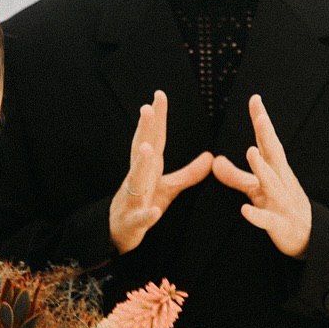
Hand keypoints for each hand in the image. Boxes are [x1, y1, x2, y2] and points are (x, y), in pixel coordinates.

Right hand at [109, 90, 214, 253]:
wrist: (117, 233)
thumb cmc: (142, 205)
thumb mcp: (168, 187)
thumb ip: (189, 173)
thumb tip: (210, 157)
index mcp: (148, 168)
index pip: (154, 139)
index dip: (157, 118)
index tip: (159, 95)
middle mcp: (138, 178)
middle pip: (141, 150)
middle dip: (144, 130)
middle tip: (147, 109)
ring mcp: (133, 199)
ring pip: (136, 179)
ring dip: (141, 164)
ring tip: (147, 148)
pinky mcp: (133, 221)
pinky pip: (141, 217)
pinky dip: (147, 214)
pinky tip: (154, 210)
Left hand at [209, 94, 311, 257]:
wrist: (309, 237)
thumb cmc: (281, 206)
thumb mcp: (256, 189)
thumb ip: (235, 176)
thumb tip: (213, 161)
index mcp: (276, 170)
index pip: (267, 142)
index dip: (261, 121)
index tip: (255, 99)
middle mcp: (281, 181)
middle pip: (274, 155)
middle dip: (267, 136)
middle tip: (260, 117)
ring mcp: (282, 202)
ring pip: (272, 184)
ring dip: (262, 168)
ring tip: (251, 152)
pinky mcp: (279, 224)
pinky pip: (267, 219)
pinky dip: (256, 215)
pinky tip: (244, 209)